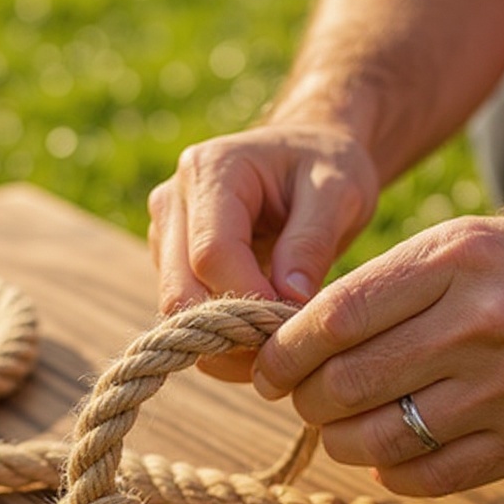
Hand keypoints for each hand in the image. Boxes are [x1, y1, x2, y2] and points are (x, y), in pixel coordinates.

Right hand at [147, 123, 378, 379]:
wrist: (308, 153)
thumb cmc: (326, 165)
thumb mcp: (338, 191)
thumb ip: (311, 243)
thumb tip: (288, 301)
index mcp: (211, 171)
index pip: (212, 254)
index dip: (250, 299)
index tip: (294, 322)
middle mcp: (174, 202)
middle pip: (181, 290)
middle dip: (232, 331)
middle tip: (287, 350)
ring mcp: (165, 235)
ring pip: (178, 310)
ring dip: (226, 341)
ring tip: (280, 344)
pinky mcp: (170, 263)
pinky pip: (187, 314)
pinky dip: (222, 338)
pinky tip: (264, 336)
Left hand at [251, 211, 503, 494]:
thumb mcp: (456, 243)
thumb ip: (380, 287)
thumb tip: (297, 345)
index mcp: (454, 261)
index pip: (337, 318)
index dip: (284, 352)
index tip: (266, 368)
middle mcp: (482, 325)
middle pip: (350, 383)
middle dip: (305, 399)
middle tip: (300, 396)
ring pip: (380, 440)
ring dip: (339, 440)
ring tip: (338, 424)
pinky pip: (430, 476)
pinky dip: (389, 471)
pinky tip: (386, 451)